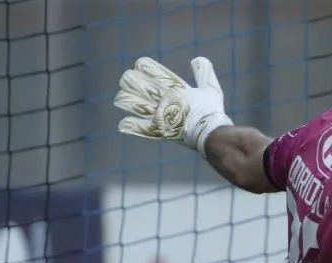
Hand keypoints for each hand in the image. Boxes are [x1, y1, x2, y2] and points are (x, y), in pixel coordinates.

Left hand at [114, 57, 233, 157]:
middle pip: (141, 86)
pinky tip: (122, 124)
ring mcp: (160, 116)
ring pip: (136, 105)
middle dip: (131, 81)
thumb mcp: (211, 89)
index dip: (145, 67)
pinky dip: (131, 126)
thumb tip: (197, 59)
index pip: (155, 72)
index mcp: (175, 88)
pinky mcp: (159, 131)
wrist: (211, 134)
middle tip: (126, 80)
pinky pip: (140, 128)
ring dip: (126, 100)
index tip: (139, 65)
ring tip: (119, 98)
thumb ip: (204, 73)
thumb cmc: (212, 112)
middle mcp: (165, 99)